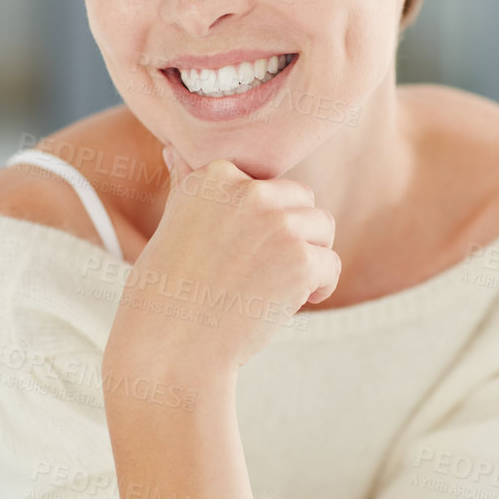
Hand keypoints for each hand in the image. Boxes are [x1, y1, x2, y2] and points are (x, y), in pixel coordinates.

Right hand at [104, 147, 340, 379]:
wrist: (170, 349)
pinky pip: (331, 265)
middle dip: (293, 236)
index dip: (261, 223)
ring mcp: (277, 223)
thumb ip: (187, 186)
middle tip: (258, 274)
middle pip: (302, 200)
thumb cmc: (167, 293)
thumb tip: (175, 149)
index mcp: (214, 175)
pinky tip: (287, 305)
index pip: (267, 185)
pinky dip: (319, 288)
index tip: (232, 255)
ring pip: (323, 228)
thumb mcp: (173, 227)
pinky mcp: (300, 259)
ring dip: (308, 259)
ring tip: (272, 287)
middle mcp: (247, 191)